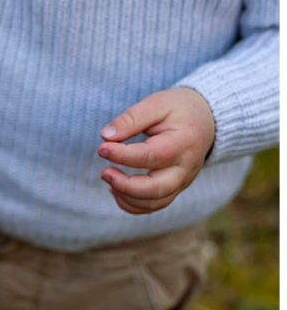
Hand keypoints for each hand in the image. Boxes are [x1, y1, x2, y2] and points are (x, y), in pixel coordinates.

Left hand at [98, 87, 215, 213]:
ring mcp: (182, 181)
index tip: (103, 148)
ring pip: (156, 202)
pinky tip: (116, 189)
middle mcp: (185, 167)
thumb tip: (106, 136)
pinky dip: (133, 204)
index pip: (152, 156)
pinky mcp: (175, 188)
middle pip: (157, 188)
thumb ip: (132, 118)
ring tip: (108, 177)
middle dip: (126, 185)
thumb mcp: (157, 104)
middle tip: (104, 172)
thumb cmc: (178, 109)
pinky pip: (156, 205)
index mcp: (182, 143)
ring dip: (127, 197)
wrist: (206, 121)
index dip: (124, 155)